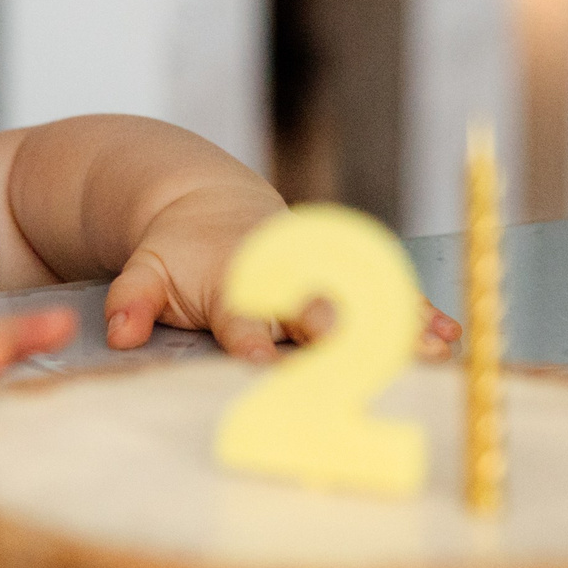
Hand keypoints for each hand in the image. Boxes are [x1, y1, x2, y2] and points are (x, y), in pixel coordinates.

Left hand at [103, 188, 466, 362]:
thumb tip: (119, 334)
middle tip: (366, 362)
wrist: (209, 202)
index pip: (243, 319)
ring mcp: (317, 274)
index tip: (266, 365)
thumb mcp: (145, 270)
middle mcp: (282, 278)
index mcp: (232, 283)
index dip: (253, 341)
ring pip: (360, 300)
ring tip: (428, 352)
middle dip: (339, 335)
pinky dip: (416, 311)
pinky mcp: (343, 274)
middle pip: (314, 309)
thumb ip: (131, 301)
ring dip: (392, 325)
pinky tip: (448, 336)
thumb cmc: (177, 253)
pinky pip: (386, 292)